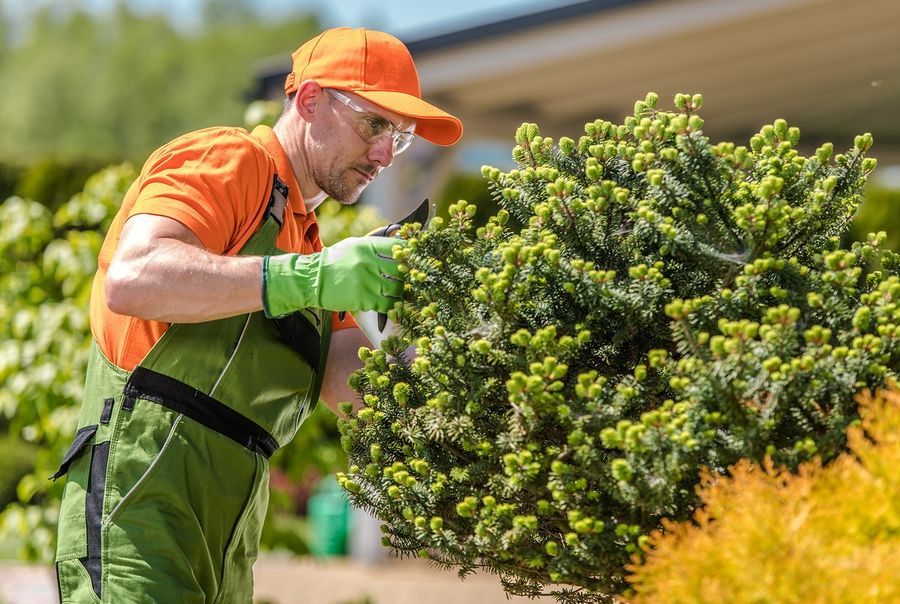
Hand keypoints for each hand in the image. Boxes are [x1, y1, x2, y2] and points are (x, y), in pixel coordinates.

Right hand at [263, 236, 404, 316]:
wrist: (313, 279)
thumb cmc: (335, 262)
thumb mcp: (354, 246)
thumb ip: (374, 247)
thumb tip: (398, 248)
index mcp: (367, 247)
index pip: (397, 247)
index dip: (408, 254)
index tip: (412, 260)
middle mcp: (368, 263)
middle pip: (401, 270)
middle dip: (407, 275)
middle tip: (408, 279)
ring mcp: (366, 282)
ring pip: (396, 289)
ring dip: (400, 292)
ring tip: (396, 292)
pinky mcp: (363, 299)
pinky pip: (387, 304)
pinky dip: (391, 305)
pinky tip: (389, 304)